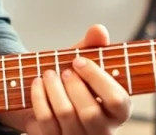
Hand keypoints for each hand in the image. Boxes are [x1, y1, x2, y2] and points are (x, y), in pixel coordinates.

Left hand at [0, 25, 132, 134]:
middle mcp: (103, 130)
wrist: (46, 97)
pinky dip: (39, 98)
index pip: (117, 100)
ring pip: (66, 115)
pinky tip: (37, 84)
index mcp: (118, 110)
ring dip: (54, 88)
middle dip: (73, 86)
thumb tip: (99, 30)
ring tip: (48, 73)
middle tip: (64, 70)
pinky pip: (46, 121)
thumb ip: (93, 45)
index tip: (78, 60)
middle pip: (90, 113)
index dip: (97, 78)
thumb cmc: (73, 80)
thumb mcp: (84, 61)